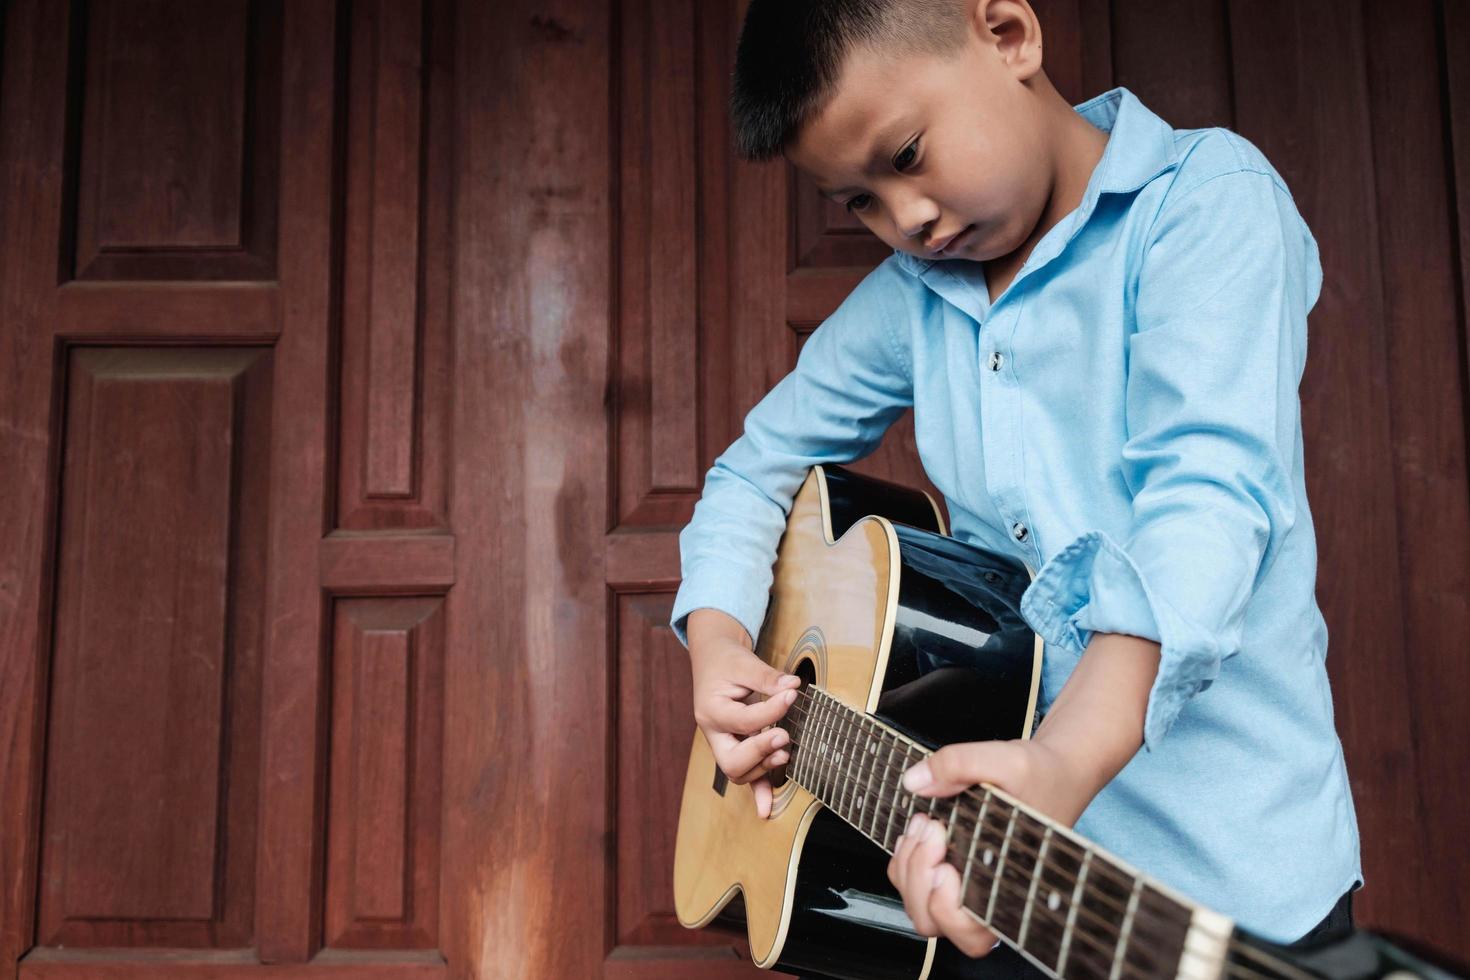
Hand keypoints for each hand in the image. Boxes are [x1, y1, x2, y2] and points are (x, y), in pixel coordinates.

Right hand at [687, 608, 800, 818]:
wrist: (712, 660)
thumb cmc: (726, 661)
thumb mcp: (744, 662)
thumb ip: (767, 676)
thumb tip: (793, 686)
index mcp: (711, 710)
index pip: (744, 720)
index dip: (772, 710)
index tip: (792, 695)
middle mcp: (713, 733)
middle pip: (732, 761)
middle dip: (760, 752)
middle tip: (784, 736)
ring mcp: (722, 745)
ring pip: (738, 773)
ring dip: (764, 767)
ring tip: (786, 752)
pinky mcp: (735, 749)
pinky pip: (745, 776)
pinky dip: (757, 793)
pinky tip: (766, 811)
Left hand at [885, 738, 1093, 956]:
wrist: (1055, 771)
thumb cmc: (1040, 775)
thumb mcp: (1006, 759)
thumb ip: (958, 764)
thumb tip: (914, 783)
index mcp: (1013, 888)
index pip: (971, 934)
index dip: (945, 906)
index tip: (947, 862)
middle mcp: (989, 898)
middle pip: (932, 923)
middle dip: (917, 875)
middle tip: (932, 829)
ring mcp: (968, 888)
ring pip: (918, 907)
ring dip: (908, 866)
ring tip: (926, 823)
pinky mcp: (955, 872)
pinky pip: (914, 884)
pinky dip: (905, 859)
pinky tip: (920, 828)